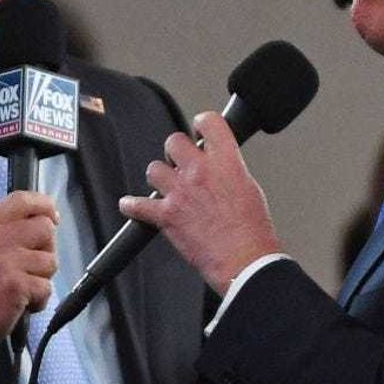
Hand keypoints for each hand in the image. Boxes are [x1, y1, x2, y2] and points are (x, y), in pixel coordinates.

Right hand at [0, 191, 58, 354]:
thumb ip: (5, 230)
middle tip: (32, 266)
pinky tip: (22, 303)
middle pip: (45, 228)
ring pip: (50, 260)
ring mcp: (6, 262)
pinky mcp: (16, 285)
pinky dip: (39, 300)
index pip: (21, 199)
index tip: (52, 217)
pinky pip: (46, 287)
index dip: (43, 205)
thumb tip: (45, 220)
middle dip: (46, 249)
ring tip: (22, 287)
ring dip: (42, 278)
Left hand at [119, 112, 281, 294]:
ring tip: (167, 188)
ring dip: (159, 178)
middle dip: (176, 152)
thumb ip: (229, 169)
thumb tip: (219, 166)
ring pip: (154, 169)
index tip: (199, 131)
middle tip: (182, 164)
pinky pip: (137, 205)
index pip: (209, 122)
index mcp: (226, 162)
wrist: (244, 260)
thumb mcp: (250, 187)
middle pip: (174, 141)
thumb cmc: (252, 231)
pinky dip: (132, 206)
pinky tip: (131, 205)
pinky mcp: (166, 215)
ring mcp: (181, 192)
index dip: (201, 124)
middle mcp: (201, 172)